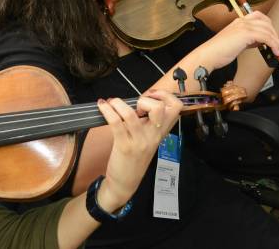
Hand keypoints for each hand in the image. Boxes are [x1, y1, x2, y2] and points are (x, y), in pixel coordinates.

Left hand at [95, 90, 182, 213]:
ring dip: (119, 103)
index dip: (165, 96)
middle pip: (159, 108)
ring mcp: (139, 141)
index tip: (151, 96)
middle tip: (135, 105)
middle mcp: (153, 136)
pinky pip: (116, 123)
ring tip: (112, 102)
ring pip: (132, 114)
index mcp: (161, 132)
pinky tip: (102, 106)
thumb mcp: (148, 139)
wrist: (125, 183)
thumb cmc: (135, 158)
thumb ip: (148, 122)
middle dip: (146, 99)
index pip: (175, 108)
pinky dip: (107, 111)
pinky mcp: (124, 146)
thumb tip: (138, 102)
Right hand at [197, 11, 278, 67]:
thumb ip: (248, 40)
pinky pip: (266, 37)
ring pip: (268, 30)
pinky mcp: (246, 34)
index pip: (260, 17)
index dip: (269, 27)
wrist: (209, 55)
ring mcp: (244, 26)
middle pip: (266, 23)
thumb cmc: (219, 52)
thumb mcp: (237, 43)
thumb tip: (260, 42)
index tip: (273, 40)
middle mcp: (242, 21)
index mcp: (239, 21)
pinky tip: (275, 53)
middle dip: (275, 35)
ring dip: (276, 42)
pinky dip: (274, 45)